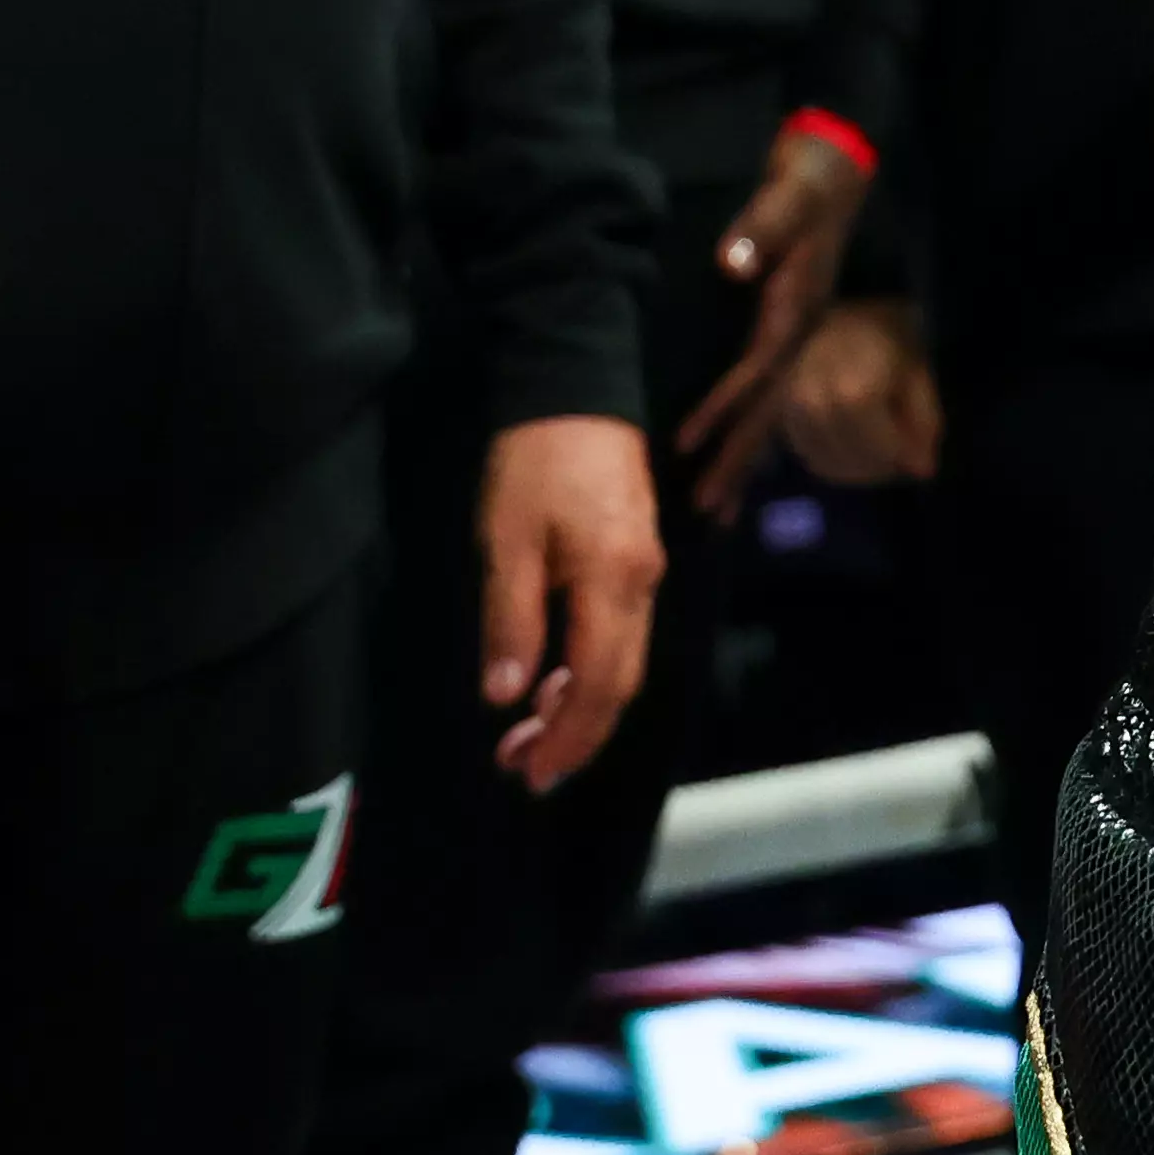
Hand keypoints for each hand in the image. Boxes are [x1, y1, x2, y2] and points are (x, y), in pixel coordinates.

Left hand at [472, 411, 665, 793]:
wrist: (578, 382)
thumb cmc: (534, 461)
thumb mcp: (507, 540)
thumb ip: (511, 620)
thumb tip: (506, 696)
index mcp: (613, 581)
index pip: (598, 684)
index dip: (568, 737)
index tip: (528, 772)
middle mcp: (643, 583)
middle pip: (620, 683)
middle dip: (576, 735)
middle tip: (524, 769)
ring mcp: (647, 568)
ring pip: (625, 661)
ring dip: (581, 707)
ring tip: (529, 734)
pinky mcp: (638, 555)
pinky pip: (623, 633)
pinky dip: (590, 671)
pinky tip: (554, 680)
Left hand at [669, 124, 879, 514]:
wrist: (835, 174)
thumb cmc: (807, 187)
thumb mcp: (788, 197)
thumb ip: (763, 227)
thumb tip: (733, 262)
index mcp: (795, 309)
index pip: (756, 368)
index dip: (722, 405)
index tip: (687, 442)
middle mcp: (800, 333)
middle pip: (769, 407)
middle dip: (738, 459)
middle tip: (707, 509)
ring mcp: (798, 336)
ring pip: (772, 409)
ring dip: (746, 457)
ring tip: (720, 507)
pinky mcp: (790, 331)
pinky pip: (769, 392)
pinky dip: (750, 425)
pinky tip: (739, 452)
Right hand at [774, 296, 945, 490]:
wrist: (846, 301)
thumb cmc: (890, 332)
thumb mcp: (918, 371)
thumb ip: (923, 421)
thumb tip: (923, 471)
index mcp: (850, 389)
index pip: (877, 448)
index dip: (899, 456)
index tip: (918, 453)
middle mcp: (812, 403)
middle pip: (849, 460)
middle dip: (879, 466)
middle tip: (900, 457)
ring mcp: (790, 409)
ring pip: (824, 463)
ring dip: (856, 468)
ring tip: (879, 452)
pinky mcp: (780, 411)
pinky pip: (807, 454)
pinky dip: (833, 460)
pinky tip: (854, 449)